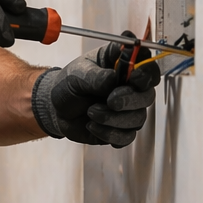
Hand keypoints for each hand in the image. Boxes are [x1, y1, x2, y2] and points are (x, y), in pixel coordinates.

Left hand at [31, 36, 160, 145]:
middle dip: (130, 99)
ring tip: (91, 112)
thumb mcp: (76, 74)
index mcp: (122, 66)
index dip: (146, 72)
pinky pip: (127, 136)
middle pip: (147, 95)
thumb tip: (112, 79)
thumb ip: (95, 75)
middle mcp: (130, 88)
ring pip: (138, 118)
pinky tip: (92, 125)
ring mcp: (128, 110)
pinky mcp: (121, 129)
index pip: (147, 66)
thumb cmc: (68, 84)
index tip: (134, 76)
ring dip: (113, 118)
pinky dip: (108, 133)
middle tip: (110, 100)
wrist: (55, 108)